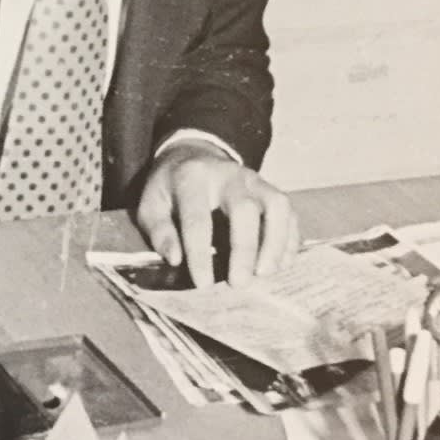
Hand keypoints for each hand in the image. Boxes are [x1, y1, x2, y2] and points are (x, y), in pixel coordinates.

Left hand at [136, 141, 298, 287]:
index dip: (201, 254)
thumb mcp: (150, 204)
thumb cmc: (170, 189)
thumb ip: (159, 231)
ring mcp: (254, 180)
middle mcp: (228, 175)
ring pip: (277, 205)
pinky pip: (289, 213)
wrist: (193, 155)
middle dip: (244, 249)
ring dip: (276, 242)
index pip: (198, 218)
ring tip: (265, 274)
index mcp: (192, 178)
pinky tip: (280, 264)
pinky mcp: (270, 189)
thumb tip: (175, 258)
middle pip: (245, 209)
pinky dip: (289, 240)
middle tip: (239, 284)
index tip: (203, 284)